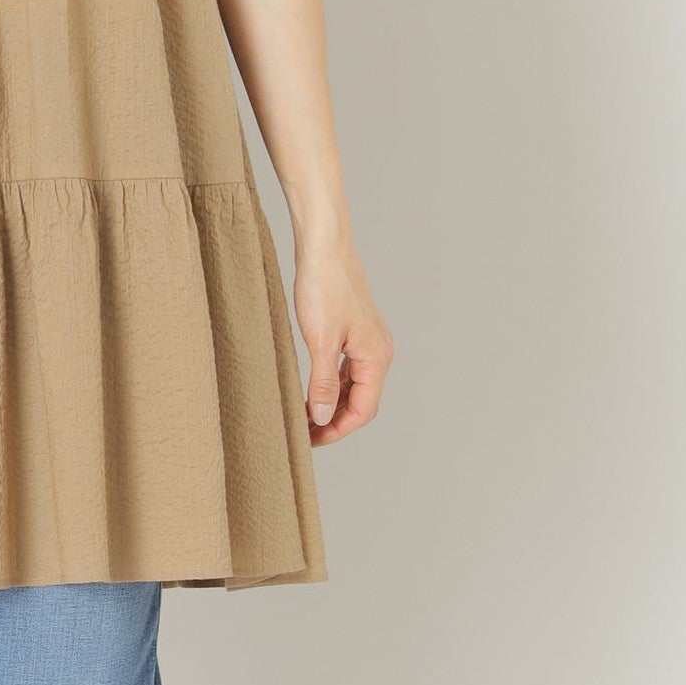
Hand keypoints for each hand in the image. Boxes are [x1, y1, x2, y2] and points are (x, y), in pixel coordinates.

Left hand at [292, 238, 393, 443]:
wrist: (324, 245)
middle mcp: (379, 350)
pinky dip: (333, 381)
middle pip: (361, 400)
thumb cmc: (324, 286)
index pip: (363, 410)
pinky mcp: (356, 328)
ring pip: (354, 383)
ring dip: (333, 401)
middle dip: (335, 419)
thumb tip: (323, 416)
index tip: (312, 439)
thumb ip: (323, 382)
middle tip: (307, 432)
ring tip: (307, 414)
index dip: (338, 429)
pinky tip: (314, 385)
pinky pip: (348, 366)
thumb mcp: (320, 340)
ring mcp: (368, 339)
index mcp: (376, 357)